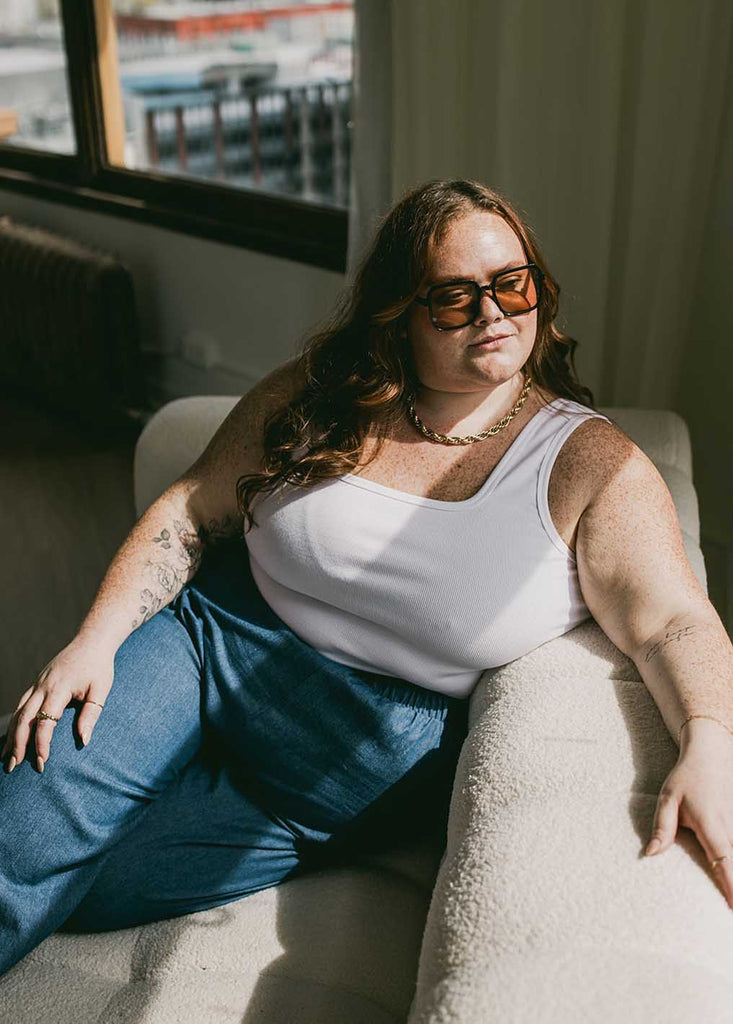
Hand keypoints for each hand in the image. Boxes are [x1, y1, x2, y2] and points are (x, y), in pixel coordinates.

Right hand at [1, 638, 114, 772]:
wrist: (91, 641)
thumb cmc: (99, 667)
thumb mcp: (101, 690)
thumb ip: (91, 715)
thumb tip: (83, 741)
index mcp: (59, 689)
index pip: (45, 721)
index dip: (42, 743)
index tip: (42, 762)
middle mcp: (42, 686)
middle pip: (23, 719)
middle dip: (17, 744)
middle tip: (14, 767)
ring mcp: (37, 684)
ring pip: (17, 712)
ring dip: (11, 736)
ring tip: (8, 757)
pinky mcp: (37, 684)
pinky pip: (20, 705)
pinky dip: (14, 722)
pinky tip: (12, 736)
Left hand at [645, 720, 732, 908]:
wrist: (711, 754)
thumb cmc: (687, 777)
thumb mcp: (668, 798)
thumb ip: (662, 827)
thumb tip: (651, 854)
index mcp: (712, 826)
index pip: (723, 862)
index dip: (730, 887)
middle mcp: (731, 828)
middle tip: (729, 915)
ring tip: (730, 901)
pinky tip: (730, 871)